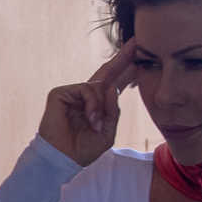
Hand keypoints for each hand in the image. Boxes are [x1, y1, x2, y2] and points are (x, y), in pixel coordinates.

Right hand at [36, 40, 138, 166]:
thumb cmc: (84, 150)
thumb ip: (113, 111)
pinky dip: (92, 104)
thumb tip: (112, 87)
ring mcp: (72, 94)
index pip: (116, 83)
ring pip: (98, 86)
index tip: (140, 55)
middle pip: (107, 73)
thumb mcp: (108, 132)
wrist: (63, 159)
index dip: (128, 70)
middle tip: (136, 42)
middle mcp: (85, 97)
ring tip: (96, 125)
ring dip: (100, 107)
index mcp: (99, 106)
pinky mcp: (60, 93)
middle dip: (122, 58)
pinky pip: (86, 89)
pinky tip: (89, 119)